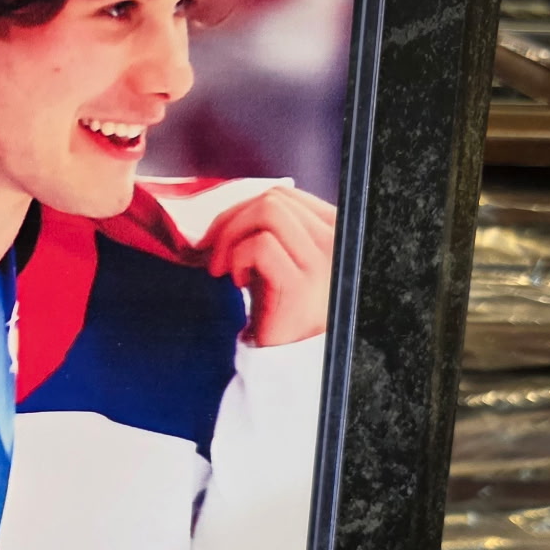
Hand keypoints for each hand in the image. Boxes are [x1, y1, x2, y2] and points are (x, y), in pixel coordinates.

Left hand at [200, 186, 336, 346]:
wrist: (291, 356)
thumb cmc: (282, 306)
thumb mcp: (282, 255)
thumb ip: (269, 228)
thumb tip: (231, 206)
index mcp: (333, 227)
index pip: (284, 193)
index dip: (243, 208)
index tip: (223, 233)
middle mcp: (335, 239)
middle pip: (272, 199)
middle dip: (231, 221)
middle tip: (214, 251)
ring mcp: (321, 260)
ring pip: (267, 211)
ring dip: (232, 236)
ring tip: (224, 267)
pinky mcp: (299, 282)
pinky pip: (259, 245)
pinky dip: (237, 258)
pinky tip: (237, 282)